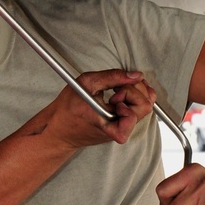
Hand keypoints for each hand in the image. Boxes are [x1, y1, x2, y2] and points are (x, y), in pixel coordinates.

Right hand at [40, 70, 155, 150]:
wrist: (59, 129)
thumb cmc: (68, 109)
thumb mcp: (87, 83)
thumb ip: (112, 76)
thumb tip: (135, 75)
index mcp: (109, 124)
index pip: (134, 113)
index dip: (127, 95)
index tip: (114, 91)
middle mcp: (119, 129)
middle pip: (145, 108)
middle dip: (134, 91)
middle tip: (118, 89)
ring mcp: (122, 129)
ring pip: (144, 109)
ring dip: (135, 94)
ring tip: (118, 92)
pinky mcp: (122, 126)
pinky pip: (137, 112)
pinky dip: (134, 99)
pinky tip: (122, 94)